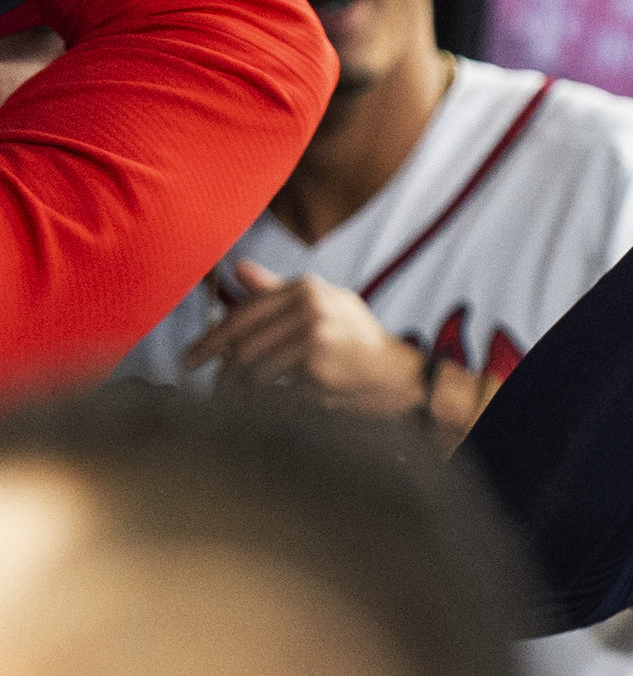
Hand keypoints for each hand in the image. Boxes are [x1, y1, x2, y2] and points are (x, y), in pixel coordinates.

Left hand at [183, 260, 424, 415]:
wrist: (399, 375)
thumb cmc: (358, 341)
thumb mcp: (324, 304)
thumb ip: (277, 290)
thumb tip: (237, 267)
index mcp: (308, 288)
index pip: (243, 314)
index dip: (211, 340)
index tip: (191, 359)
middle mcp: (310, 308)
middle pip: (242, 346)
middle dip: (224, 373)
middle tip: (217, 389)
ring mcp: (315, 340)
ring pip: (252, 371)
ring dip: (240, 393)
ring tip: (240, 401)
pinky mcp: (318, 371)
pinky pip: (272, 393)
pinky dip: (264, 406)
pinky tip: (269, 408)